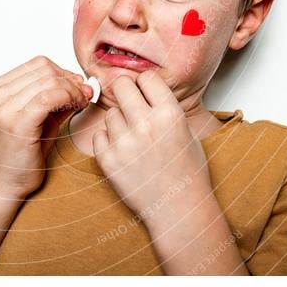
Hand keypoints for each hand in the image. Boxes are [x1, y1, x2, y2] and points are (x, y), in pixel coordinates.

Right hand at [0, 55, 91, 198]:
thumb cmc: (24, 151)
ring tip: (80, 104)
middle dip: (71, 81)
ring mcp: (5, 108)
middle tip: (84, 96)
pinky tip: (76, 108)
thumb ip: (58, 96)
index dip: (64, 72)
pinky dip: (68, 98)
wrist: (6, 181)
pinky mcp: (17, 122)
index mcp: (0, 88)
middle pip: (47, 70)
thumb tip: (83, 82)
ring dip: (73, 90)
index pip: (40, 64)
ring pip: (51, 82)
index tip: (78, 87)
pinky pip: (49, 98)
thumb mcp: (41, 116)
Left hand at [92, 71, 211, 223]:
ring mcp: (124, 143)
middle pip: (121, 85)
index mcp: (170, 115)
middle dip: (126, 92)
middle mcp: (146, 125)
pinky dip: (108, 141)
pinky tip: (124, 151)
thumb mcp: (187, 131)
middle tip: (132, 106)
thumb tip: (144, 86)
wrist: (178, 209)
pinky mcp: (108, 160)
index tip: (146, 91)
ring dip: (119, 121)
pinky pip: (99, 134)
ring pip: (110, 112)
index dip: (145, 84)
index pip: (146, 76)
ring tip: (134, 138)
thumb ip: (165, 107)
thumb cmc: (186, 172)